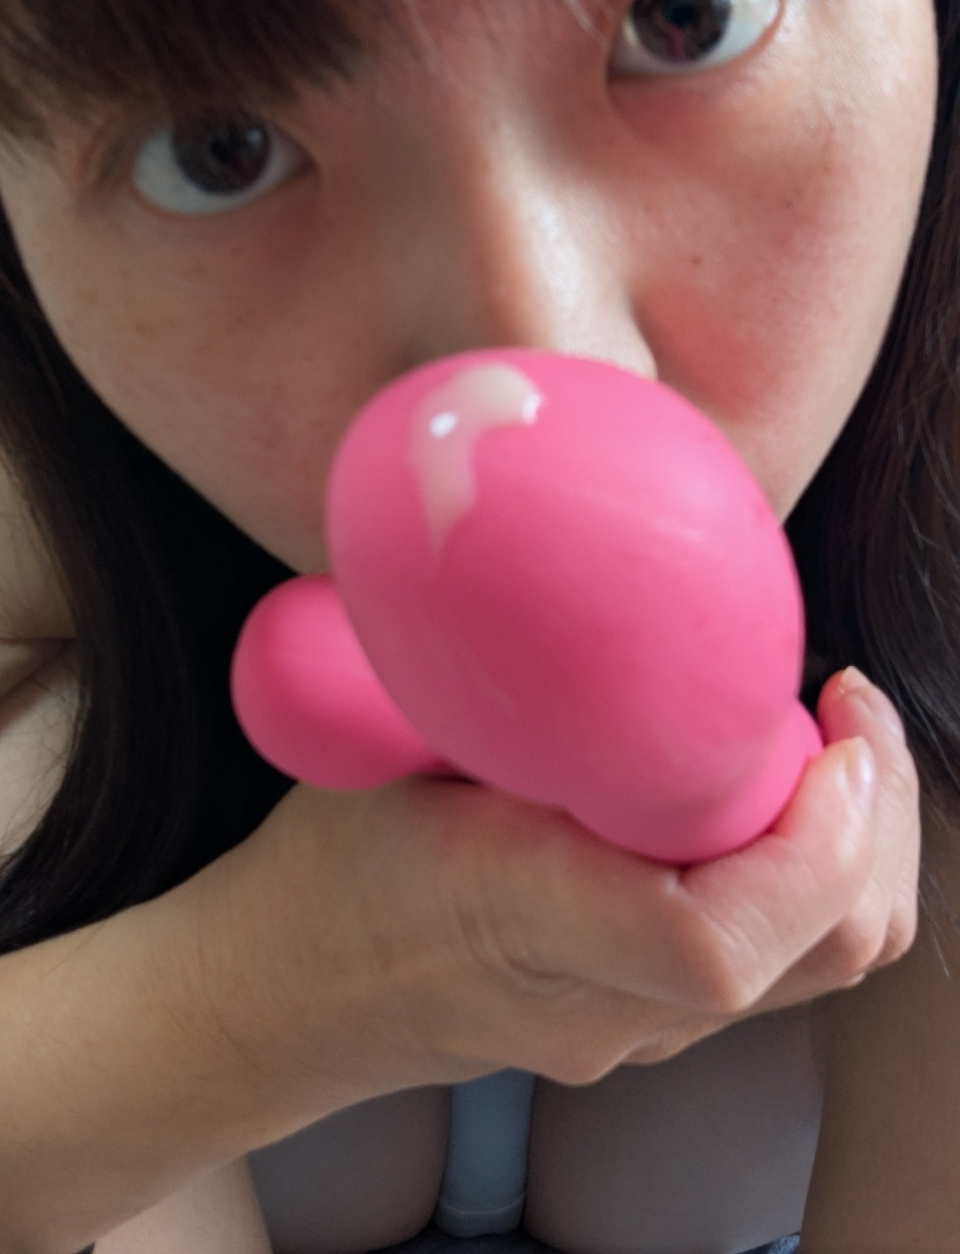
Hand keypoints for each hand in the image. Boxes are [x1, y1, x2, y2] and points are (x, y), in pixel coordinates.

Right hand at [201, 665, 917, 1121]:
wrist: (287, 996)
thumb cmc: (329, 863)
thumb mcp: (388, 740)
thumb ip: (495, 670)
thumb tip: (578, 538)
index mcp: (528, 924)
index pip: (718, 945)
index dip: (814, 837)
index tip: (828, 719)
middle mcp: (606, 1003)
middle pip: (823, 950)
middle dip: (875, 813)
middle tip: (847, 705)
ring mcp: (639, 1029)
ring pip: (823, 959)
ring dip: (856, 839)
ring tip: (826, 737)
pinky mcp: (652, 1022)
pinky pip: (783, 958)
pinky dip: (814, 867)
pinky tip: (769, 786)